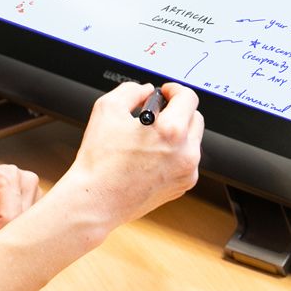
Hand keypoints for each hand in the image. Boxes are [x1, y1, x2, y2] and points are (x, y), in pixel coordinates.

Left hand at [0, 162, 42, 251]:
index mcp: (3, 177)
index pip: (10, 218)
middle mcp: (25, 180)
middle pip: (23, 223)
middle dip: (6, 238)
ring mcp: (35, 191)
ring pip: (31, 228)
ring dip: (13, 236)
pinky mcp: (38, 203)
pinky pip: (34, 227)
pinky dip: (18, 234)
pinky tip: (3, 228)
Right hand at [53, 82, 203, 242]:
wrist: (95, 201)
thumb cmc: (100, 162)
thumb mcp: (108, 109)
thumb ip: (132, 90)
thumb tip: (146, 90)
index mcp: (172, 131)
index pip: (189, 98)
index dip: (175, 89)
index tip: (166, 92)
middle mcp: (186, 153)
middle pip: (195, 117)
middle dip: (178, 111)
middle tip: (157, 113)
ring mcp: (187, 172)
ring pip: (192, 140)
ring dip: (178, 133)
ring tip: (151, 137)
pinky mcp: (183, 185)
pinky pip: (186, 160)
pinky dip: (175, 153)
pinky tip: (152, 156)